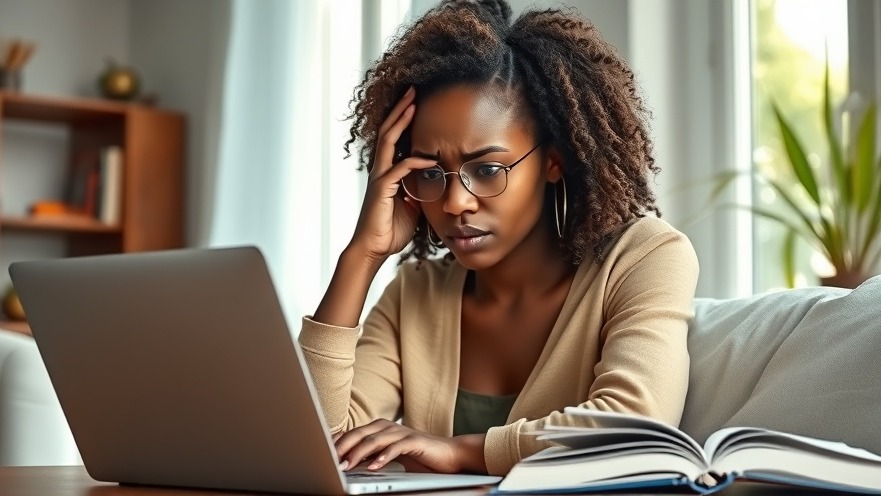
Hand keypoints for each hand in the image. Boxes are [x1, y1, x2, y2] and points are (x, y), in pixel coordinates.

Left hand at [334, 419, 485, 473]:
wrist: (448, 454)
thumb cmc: (418, 456)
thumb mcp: (390, 455)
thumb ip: (372, 455)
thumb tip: (348, 462)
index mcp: (380, 428)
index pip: (354, 433)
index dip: (338, 443)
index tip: (324, 455)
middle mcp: (388, 427)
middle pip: (360, 434)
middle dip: (343, 448)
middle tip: (331, 462)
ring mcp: (401, 433)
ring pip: (374, 441)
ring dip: (358, 454)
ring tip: (346, 466)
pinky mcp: (414, 441)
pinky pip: (395, 448)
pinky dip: (382, 457)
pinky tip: (373, 467)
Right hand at [349, 87, 437, 261]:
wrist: (373, 249)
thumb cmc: (391, 229)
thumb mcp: (413, 205)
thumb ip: (421, 189)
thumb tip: (438, 181)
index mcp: (387, 172)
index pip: (394, 139)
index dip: (402, 120)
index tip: (415, 103)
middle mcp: (380, 170)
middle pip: (388, 131)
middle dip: (400, 110)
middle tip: (412, 91)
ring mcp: (379, 178)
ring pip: (388, 142)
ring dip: (401, 122)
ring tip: (413, 104)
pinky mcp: (382, 190)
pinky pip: (401, 170)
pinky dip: (417, 162)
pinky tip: (431, 158)